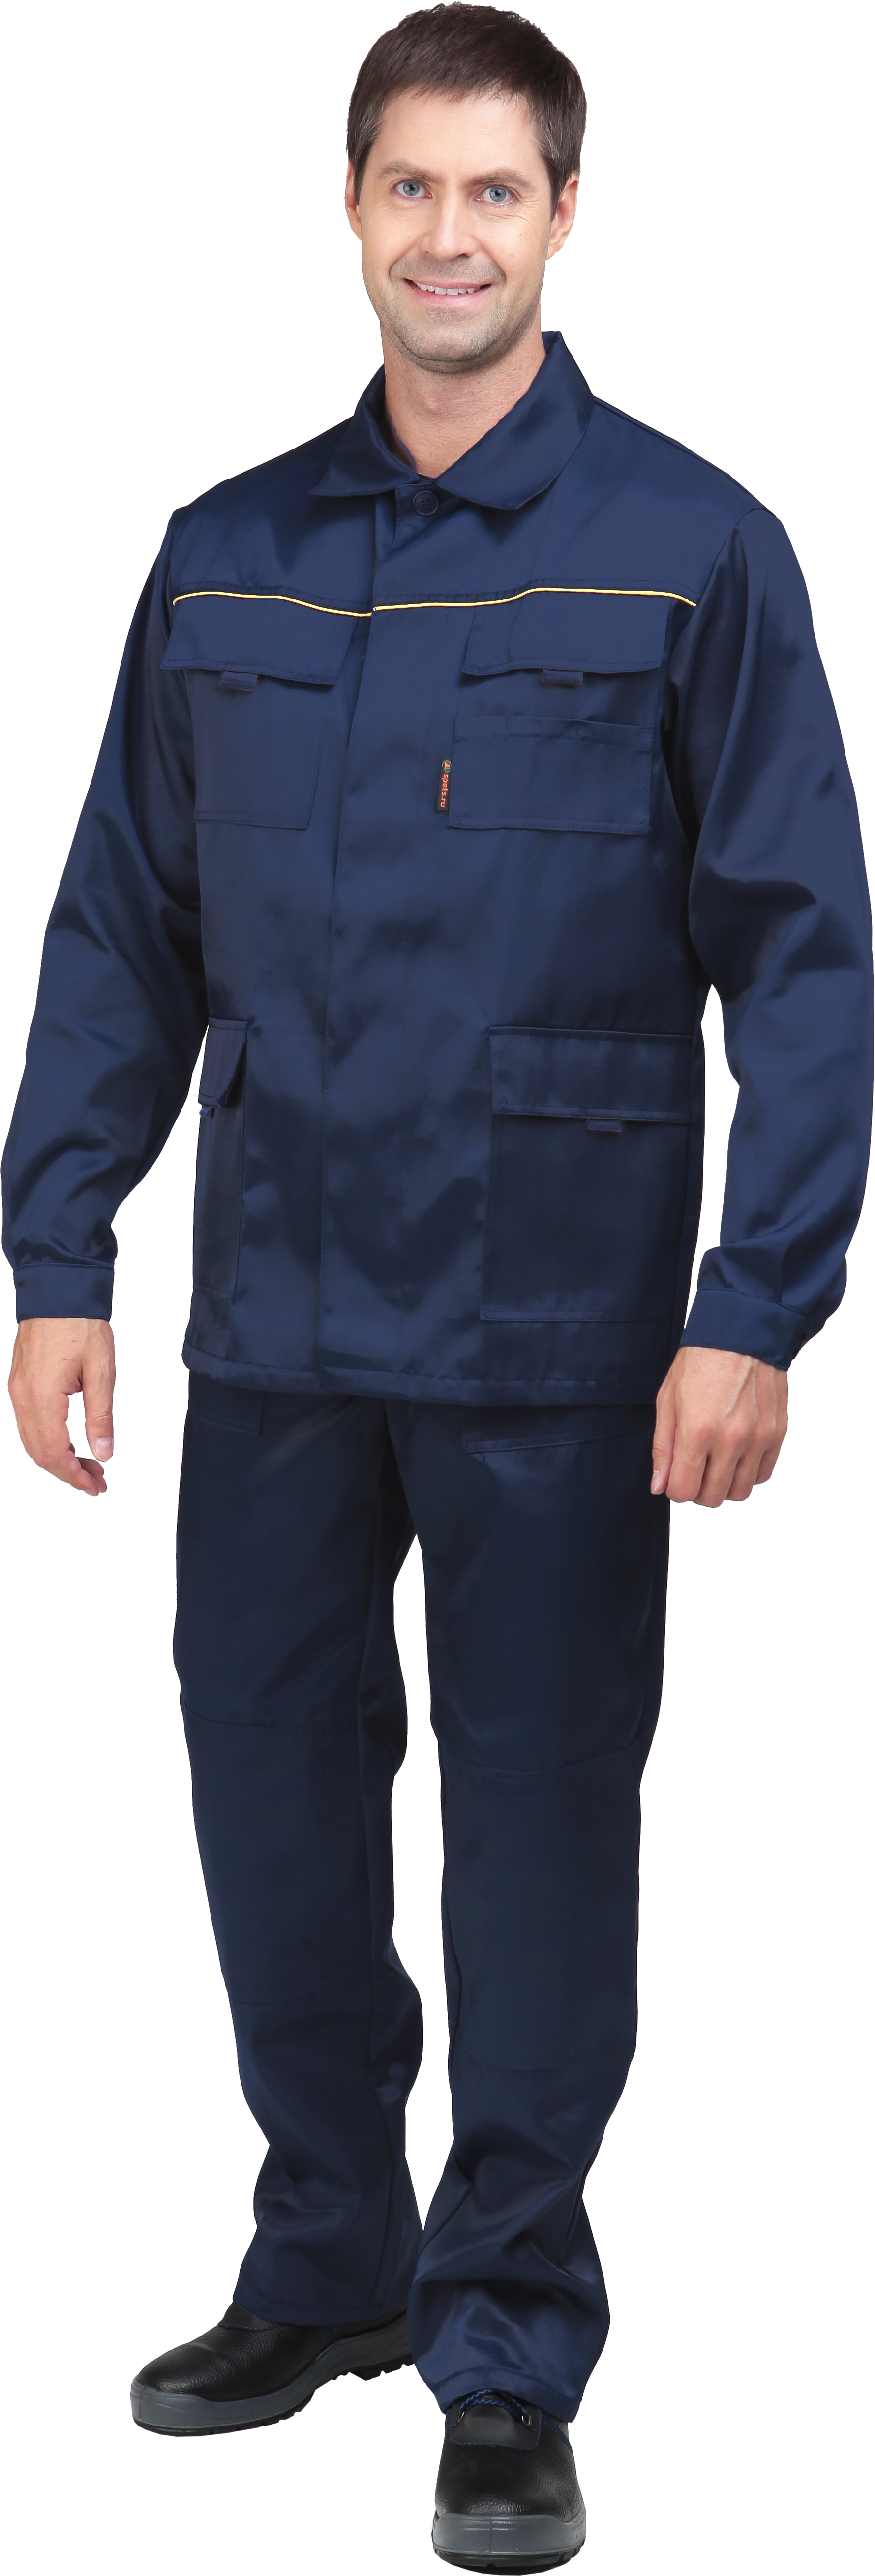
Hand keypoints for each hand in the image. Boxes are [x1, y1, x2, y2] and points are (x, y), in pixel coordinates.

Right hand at [7, 1317, 116, 1496]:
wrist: (58, 1292)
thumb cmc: (82, 1326)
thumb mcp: (102, 1372)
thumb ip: (101, 1416)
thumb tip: (104, 1452)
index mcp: (44, 1397)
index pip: (54, 1453)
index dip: (74, 1476)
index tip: (95, 1487)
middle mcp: (23, 1398)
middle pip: (39, 1454)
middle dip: (68, 1473)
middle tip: (97, 1481)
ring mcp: (17, 1391)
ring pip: (31, 1442)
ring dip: (58, 1460)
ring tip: (89, 1465)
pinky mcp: (19, 1385)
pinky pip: (28, 1425)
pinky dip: (48, 1442)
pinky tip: (71, 1444)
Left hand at [651, 1345, 787, 1507]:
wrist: (742, 1333)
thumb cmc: (701, 1362)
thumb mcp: (668, 1400)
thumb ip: (663, 1448)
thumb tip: (659, 1485)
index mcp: (697, 1431)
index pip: (684, 1491)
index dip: (675, 1489)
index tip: (676, 1475)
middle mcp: (731, 1439)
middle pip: (712, 1497)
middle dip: (698, 1490)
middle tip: (695, 1470)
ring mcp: (758, 1438)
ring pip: (740, 1492)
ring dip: (724, 1485)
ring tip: (716, 1463)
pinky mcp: (777, 1433)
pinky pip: (763, 1475)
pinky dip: (748, 1473)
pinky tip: (737, 1455)